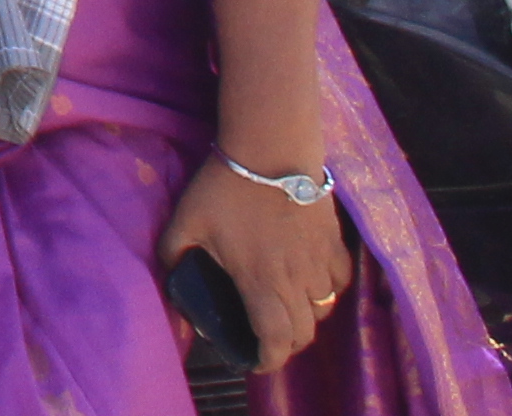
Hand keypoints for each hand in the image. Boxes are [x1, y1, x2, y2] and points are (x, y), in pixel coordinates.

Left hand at [161, 161, 353, 374]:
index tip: (254, 362)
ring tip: (285, 309)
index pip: (275, 341)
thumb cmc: (224, 188)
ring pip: (324, 310)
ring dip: (306, 318)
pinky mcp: (335, 244)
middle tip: (266, 337)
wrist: (270, 150)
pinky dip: (327, 291)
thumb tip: (172, 286)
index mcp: (260, 283)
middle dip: (286, 344)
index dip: (268, 360)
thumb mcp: (185, 222)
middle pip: (304, 333)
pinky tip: (310, 282)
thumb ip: (174, 258)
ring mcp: (320, 263)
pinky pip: (339, 282)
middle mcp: (296, 281)